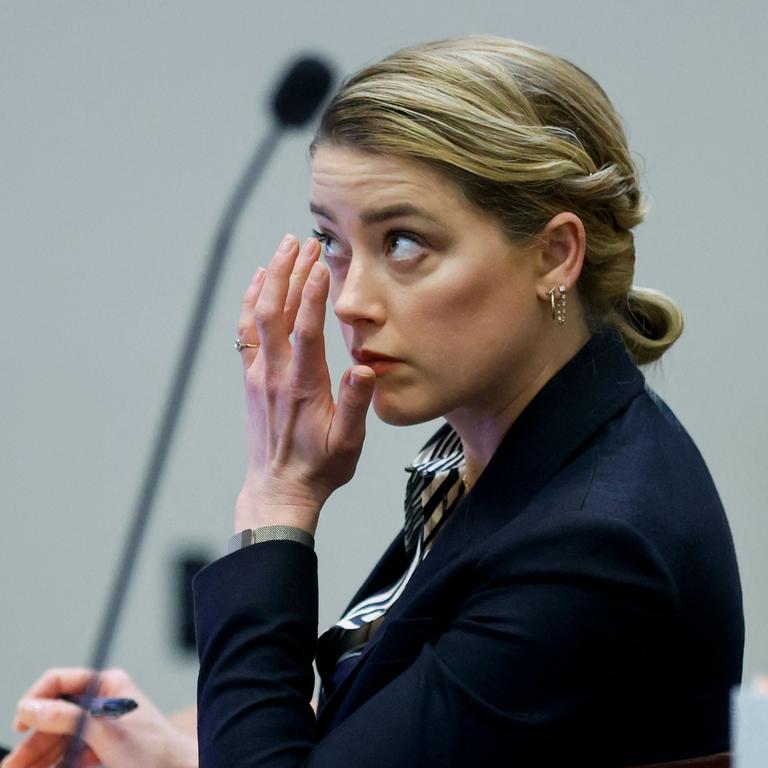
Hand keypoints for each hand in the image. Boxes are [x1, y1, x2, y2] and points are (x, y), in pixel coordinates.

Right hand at [4, 667, 196, 767]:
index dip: (36, 699)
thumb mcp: (104, 731)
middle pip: (53, 718)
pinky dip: (54, 765)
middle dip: (31, 743)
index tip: (21, 723)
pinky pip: (69, 756)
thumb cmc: (153, 749)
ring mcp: (100, 728)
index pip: (60, 681)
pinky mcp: (100, 751)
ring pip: (57, 741)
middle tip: (11, 767)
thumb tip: (31, 708)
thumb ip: (66, 717)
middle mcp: (100, 702)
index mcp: (107, 685)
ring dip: (38, 759)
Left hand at [235, 234, 374, 532]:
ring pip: (259, 316)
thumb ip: (355, 404)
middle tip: (302, 242)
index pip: (306, 329)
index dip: (314, 294)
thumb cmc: (319, 468)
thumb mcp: (347, 443)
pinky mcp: (251, 379)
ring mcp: (258, 375)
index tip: (322, 264)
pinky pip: (247, 332)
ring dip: (270, 280)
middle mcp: (275, 374)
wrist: (278, 490)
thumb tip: (364, 368)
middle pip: (276, 311)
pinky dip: (251, 303)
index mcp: (302, 386)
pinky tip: (259, 284)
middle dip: (288, 272)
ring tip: (284, 250)